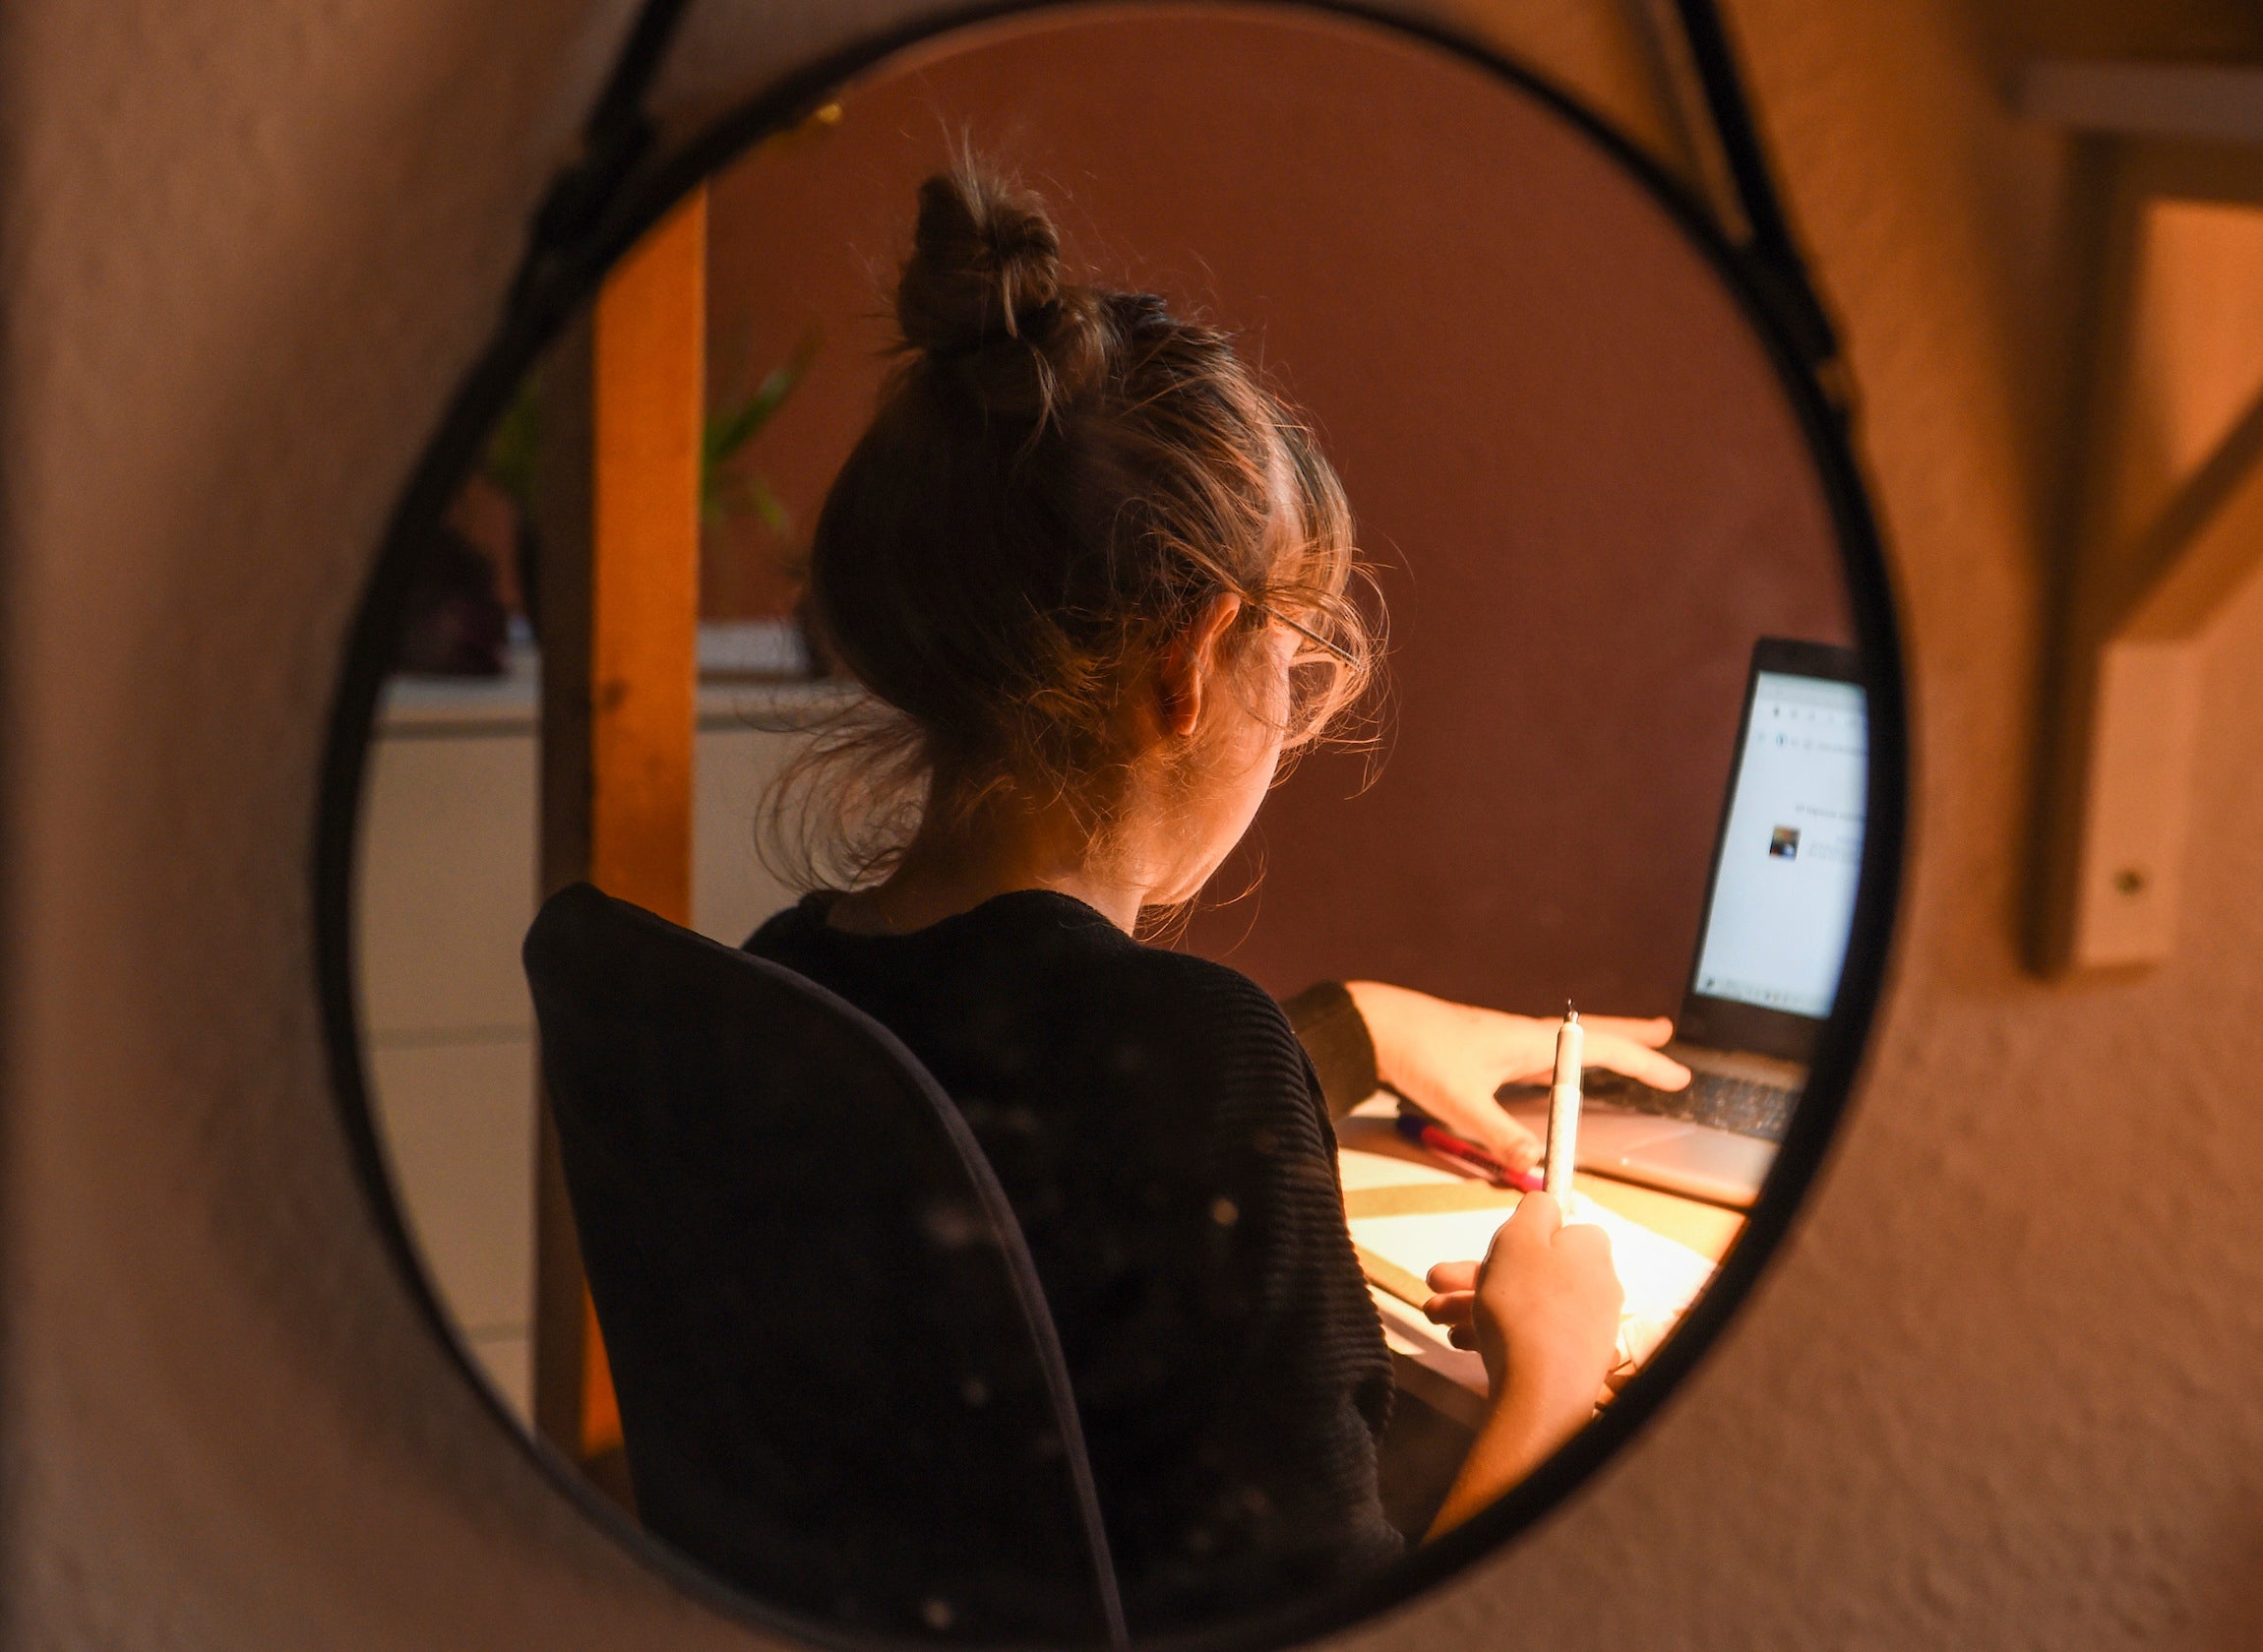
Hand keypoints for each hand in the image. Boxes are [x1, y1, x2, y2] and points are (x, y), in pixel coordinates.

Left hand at [1345, 981, 1688, 1172]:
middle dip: (1630, 1037)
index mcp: (1526, 1041)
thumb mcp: (1460, 1103)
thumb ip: (1499, 1136)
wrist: (1373, 1025)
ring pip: (1565, 1043)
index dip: (1642, 1063)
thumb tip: (1537, 1168)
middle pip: (1589, 1036)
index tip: (1678, 1074)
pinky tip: (1554, 1070)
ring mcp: (1503, 1040)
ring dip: (1599, 1045)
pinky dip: (1564, 1059)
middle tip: (1666, 1034)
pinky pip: (1540, 1053)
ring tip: (1625, 1049)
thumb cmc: (1417, 1054)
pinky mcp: (1483, 1049)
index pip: (1599, 1050)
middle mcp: (1521, 1035)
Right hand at [1420, 1192, 1624, 1536]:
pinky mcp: (1573, 1361)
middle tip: (1437, 1281)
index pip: (1559, 1227)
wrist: (1541, 1393)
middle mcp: (1597, 1285)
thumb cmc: (1526, 1305)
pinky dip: (1495, 1332)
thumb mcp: (1518, 1238)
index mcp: (1591, 1250)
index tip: (1493, 1245)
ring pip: (1523, 1303)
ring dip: (1475, 1302)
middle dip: (1477, 1273)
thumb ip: (1533, 1210)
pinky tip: (1462, 1340)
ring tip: (1434, 1314)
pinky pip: (1530, 1335)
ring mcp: (1587, 1327)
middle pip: (1531, 1268)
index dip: (1520, 1235)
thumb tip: (1546, 1202)